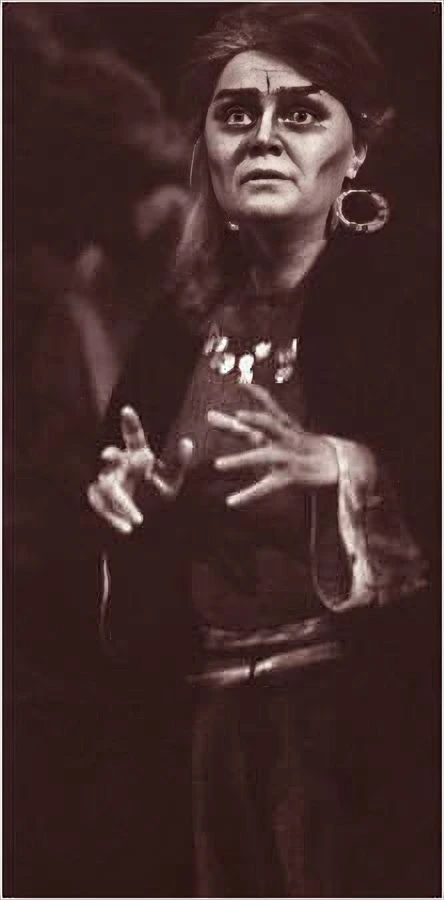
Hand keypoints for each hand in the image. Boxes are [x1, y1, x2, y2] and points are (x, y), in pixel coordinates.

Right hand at [87, 406, 193, 533]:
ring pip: (108, 486)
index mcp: (138, 456)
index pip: (134, 438)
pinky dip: (114, 518)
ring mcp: (107, 482)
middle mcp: (120, 465)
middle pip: (112, 457)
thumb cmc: (157, 497)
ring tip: (139, 519)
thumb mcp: (171, 482)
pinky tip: (127, 529)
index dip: (131, 424)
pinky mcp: (98, 500)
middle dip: (111, 456)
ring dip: (123, 503)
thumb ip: (178, 462)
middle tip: (109, 454)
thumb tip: (188, 440)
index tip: (127, 409)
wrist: (145, 529)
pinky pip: (102, 507)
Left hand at [208, 383, 337, 507]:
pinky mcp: (289, 477)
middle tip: (238, 416)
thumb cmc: (300, 447)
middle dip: (255, 420)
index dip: (256, 393)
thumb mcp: (279, 432)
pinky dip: (248, 495)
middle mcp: (284, 438)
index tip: (240, 383)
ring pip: (263, 457)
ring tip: (218, 465)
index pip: (270, 405)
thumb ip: (250, 425)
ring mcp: (287, 458)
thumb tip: (232, 414)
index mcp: (283, 426)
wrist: (336, 465)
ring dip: (240, 460)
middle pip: (268, 426)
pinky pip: (266, 487)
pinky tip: (231, 501)